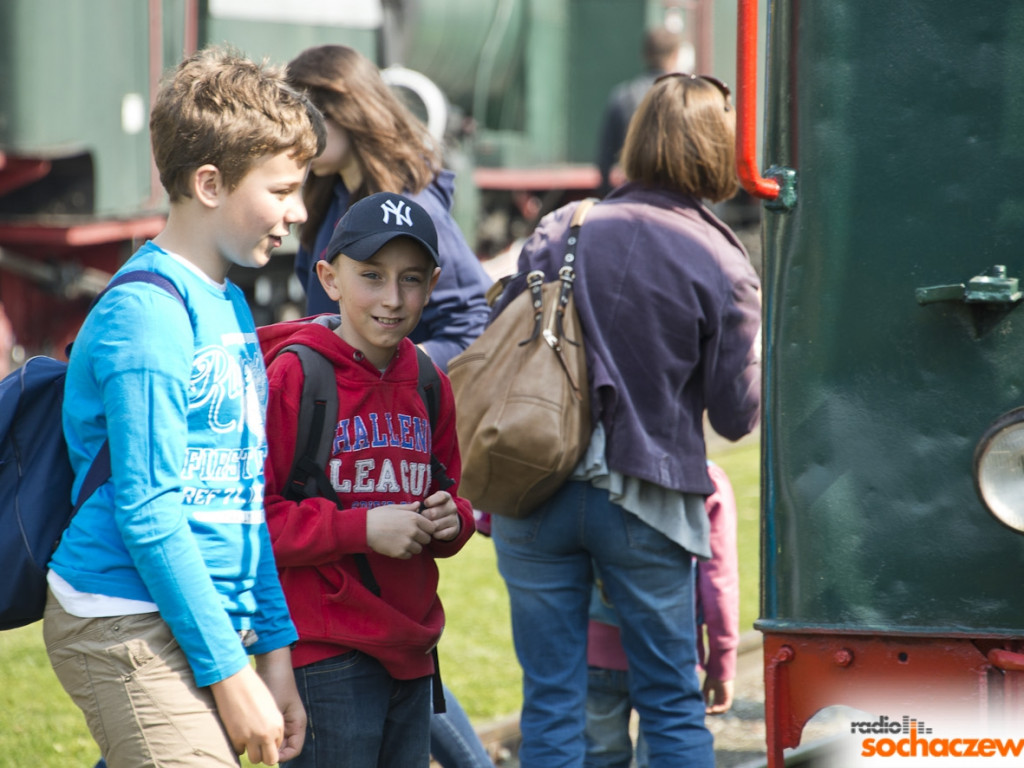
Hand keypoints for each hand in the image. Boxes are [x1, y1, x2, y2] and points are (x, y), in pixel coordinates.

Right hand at [210, 663, 284, 764]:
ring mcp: (251, 738)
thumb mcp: (269, 707)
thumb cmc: (253, 689)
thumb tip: (268, 739)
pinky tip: (237, 733)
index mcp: (278, 725)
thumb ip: (271, 724)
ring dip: (251, 752)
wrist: (235, 680)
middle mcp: (267, 734)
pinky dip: (239, 745)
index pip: (278, 746)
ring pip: (254, 759)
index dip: (271, 743)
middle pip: (270, 760)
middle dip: (265, 755)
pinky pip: (239, 751)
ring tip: (247, 740)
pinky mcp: (236, 738)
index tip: (264, 737)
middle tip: (258, 747)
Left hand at [255, 647, 305, 763]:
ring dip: (263, 743)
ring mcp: (282, 722)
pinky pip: (267, 733)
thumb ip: (272, 730)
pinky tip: (249, 734)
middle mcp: (291, 725)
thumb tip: (266, 750)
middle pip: (282, 749)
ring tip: (252, 741)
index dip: (282, 756)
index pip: (294, 750)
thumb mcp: (275, 709)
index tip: (267, 752)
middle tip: (257, 748)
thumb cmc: (277, 684)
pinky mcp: (272, 718)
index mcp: (297, 724)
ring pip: (273, 742)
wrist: (272, 666)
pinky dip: (259, 736)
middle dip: (270, 751)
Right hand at [366, 502, 435, 557]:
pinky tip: (396, 546)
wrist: (365, 529)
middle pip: (427, 539)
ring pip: (419, 549)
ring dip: (413, 547)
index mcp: (414, 518)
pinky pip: (409, 556)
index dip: (427, 529)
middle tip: (410, 536)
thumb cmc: (379, 516)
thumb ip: (409, 508)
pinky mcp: (400, 553)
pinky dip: (404, 553)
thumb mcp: (394, 508)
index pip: (432, 527)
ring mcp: (407, 543)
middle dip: (421, 538)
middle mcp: (413, 531)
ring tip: (402, 541)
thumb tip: (418, 505)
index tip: (420, 529)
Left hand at [420, 491, 460, 540]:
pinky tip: (432, 532)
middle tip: (422, 518)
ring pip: (436, 525)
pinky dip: (433, 535)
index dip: (430, 501)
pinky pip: (440, 534)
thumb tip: (416, 507)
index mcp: (446, 497)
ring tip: (426, 525)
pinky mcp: (454, 530)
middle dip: (424, 517)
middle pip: (434, 513)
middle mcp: (452, 507)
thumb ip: (421, 503)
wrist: (447, 522)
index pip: (441, 497)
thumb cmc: (433, 509)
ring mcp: (454, 519)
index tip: (425, 504)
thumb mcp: (429, 503)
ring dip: (428, 527)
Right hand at [703, 676, 734, 714]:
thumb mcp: (707, 687)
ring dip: (715, 712)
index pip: (715, 706)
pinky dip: (719, 709)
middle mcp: (723, 697)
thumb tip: (703, 704)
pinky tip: (712, 708)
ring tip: (708, 711)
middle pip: (719, 709)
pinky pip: (725, 706)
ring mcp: (727, 697)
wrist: (718, 669)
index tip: (703, 710)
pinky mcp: (729, 696)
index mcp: (719, 695)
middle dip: (712, 712)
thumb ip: (705, 695)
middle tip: (705, 712)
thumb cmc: (713, 676)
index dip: (710, 709)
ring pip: (723, 710)